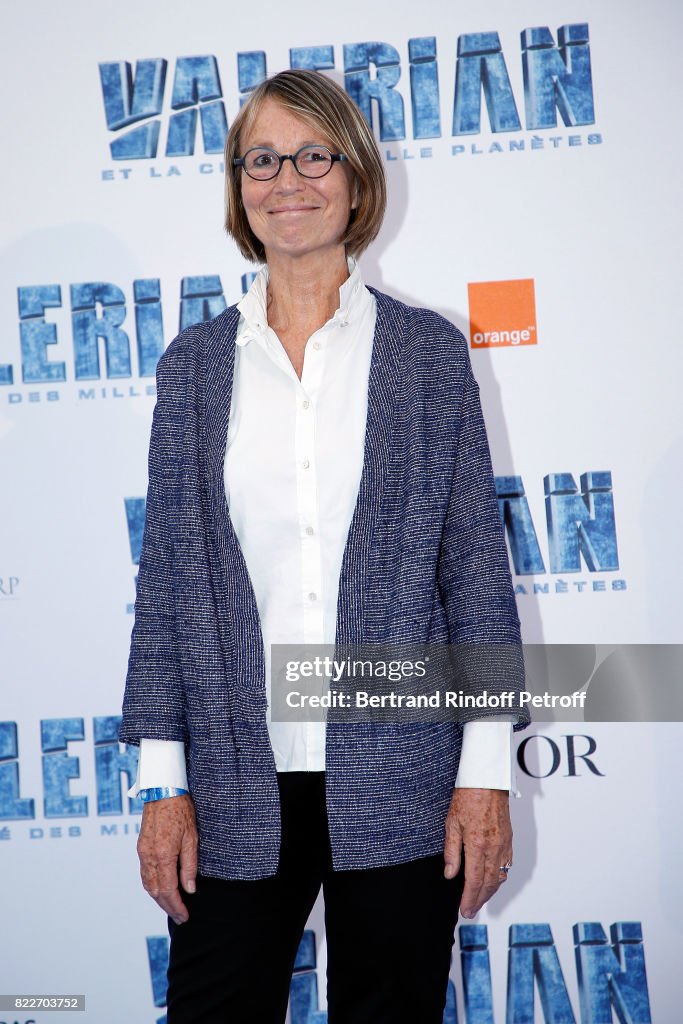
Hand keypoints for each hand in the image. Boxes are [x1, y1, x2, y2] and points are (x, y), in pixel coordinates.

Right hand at [137, 793, 197, 924]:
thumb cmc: (181, 810)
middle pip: (155, 891)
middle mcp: (149, 857)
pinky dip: (152, 886)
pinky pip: (144, 873)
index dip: (176, 906)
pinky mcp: (141, 847)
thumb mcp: (191, 838)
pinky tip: (160, 889)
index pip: (168, 890)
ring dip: (159, 898)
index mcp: (163, 856)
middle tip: (180, 917)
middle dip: (168, 907)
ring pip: (147, 884)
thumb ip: (189, 866)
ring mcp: (142, 852)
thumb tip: (190, 889)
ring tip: (172, 906)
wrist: (163, 790)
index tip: (185, 916)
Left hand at [443, 787, 511, 918]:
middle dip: (479, 900)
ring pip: (500, 876)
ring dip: (490, 891)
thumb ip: (452, 852)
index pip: (474, 881)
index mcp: (477, 845)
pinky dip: (499, 878)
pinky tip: (493, 880)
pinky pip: (507, 865)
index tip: (465, 910)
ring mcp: (504, 844)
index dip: (469, 899)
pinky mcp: (509, 839)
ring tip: (479, 899)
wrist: (487, 781)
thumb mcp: (451, 824)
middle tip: (471, 910)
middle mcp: (494, 848)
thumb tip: (450, 874)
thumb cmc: (467, 797)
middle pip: (489, 883)